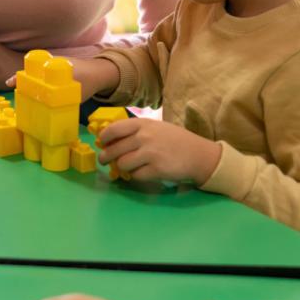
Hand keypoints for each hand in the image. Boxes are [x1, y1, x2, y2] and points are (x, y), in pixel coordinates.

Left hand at [96, 118, 221, 184]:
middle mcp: (144, 137)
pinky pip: (135, 175)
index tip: (101, 143)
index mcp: (142, 124)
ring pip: (122, 164)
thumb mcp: (155, 128)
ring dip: (122, 167)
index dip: (104, 138)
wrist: (198, 154)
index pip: (113, 129)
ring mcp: (150, 153)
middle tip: (105, 161)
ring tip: (127, 167)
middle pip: (114, 149)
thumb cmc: (174, 140)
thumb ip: (135, 132)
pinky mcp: (156, 169)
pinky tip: (142, 172)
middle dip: (106, 157)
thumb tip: (110, 141)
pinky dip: (136, 176)